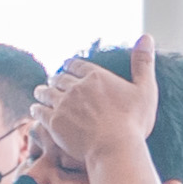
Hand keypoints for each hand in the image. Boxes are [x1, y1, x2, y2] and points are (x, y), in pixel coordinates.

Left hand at [30, 42, 156, 183]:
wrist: (114, 147)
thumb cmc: (133, 121)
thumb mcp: (145, 89)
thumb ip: (143, 62)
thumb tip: (147, 36)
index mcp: (97, 77)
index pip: (77, 65)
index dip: (70, 65)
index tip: (66, 66)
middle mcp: (76, 87)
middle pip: (59, 78)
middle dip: (55, 79)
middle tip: (52, 81)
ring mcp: (62, 104)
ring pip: (46, 93)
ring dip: (42, 92)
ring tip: (40, 93)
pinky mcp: (53, 122)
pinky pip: (39, 111)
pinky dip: (36, 109)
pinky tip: (35, 110)